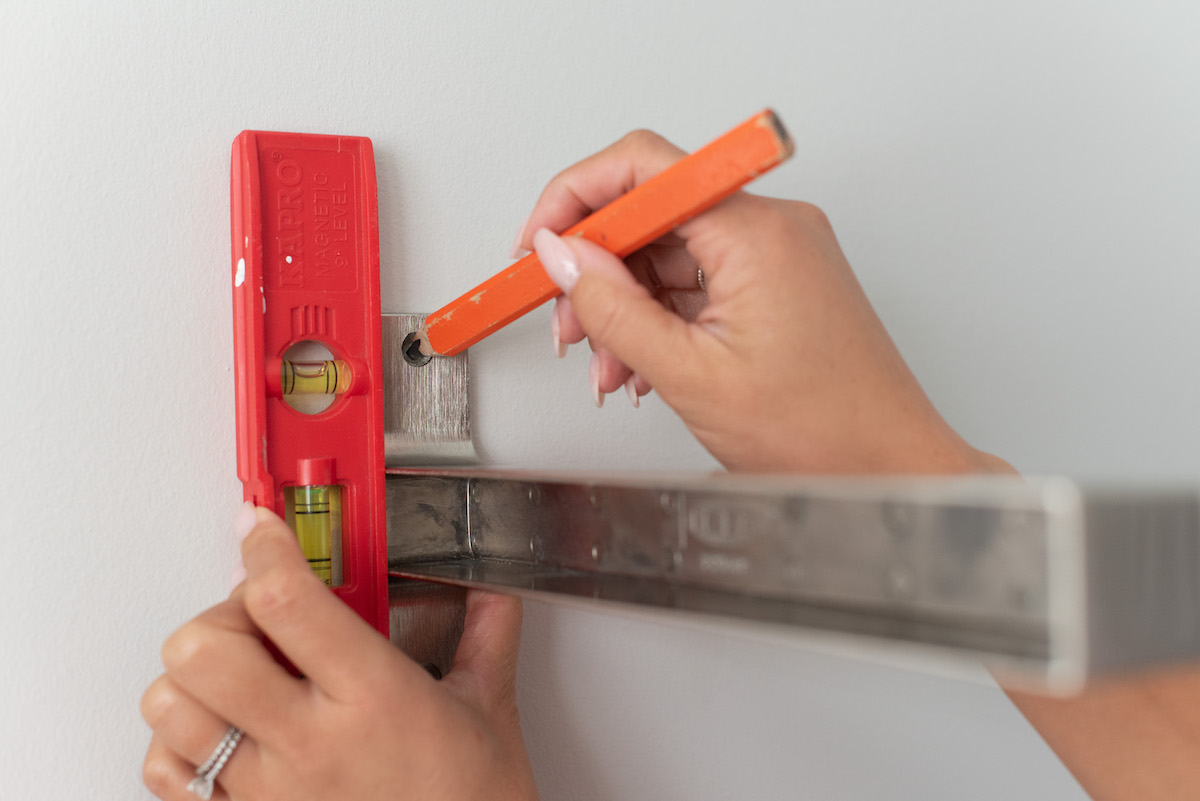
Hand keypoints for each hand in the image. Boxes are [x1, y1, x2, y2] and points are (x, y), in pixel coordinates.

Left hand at [141, 505, 537, 800]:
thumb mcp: (490, 712)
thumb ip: (487, 639)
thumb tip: (494, 597)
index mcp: (374, 697)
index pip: (287, 601)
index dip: (263, 548)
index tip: (261, 528)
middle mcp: (310, 742)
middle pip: (203, 649)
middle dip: (219, 614)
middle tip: (255, 616)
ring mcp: (269, 789)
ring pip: (170, 706)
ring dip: (193, 676)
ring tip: (238, 672)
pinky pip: (168, 774)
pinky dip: (177, 741)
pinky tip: (222, 730)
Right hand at [515, 129, 1012, 474]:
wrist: (890, 470)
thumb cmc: (823, 432)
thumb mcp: (689, 374)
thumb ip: (612, 308)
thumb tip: (560, 255)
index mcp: (756, 232)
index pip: (643, 169)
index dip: (574, 200)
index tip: (538, 243)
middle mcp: (772, 228)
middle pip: (651, 214)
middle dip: (596, 270)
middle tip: (566, 321)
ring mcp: (778, 255)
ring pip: (669, 254)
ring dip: (625, 307)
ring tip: (606, 364)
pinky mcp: (778, 284)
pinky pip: (698, 282)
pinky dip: (660, 319)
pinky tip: (640, 363)